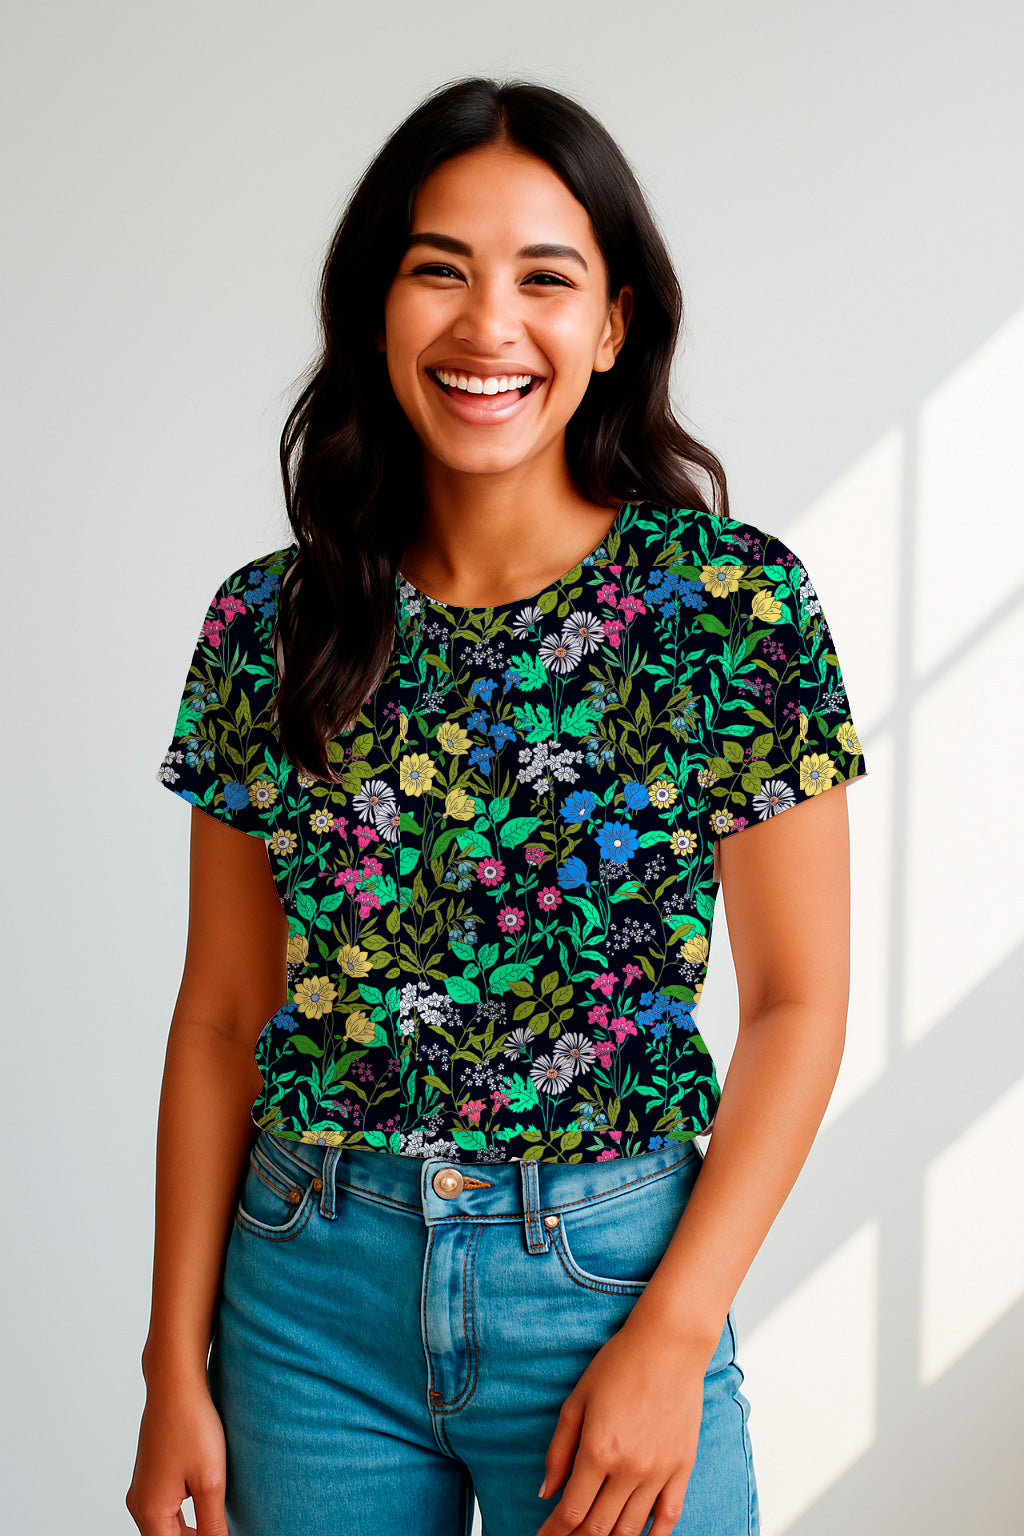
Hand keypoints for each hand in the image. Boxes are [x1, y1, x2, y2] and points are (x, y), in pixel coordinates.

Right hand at [125, 1375, 227, 1534]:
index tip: (221, 1534)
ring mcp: (143, 1488)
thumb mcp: (210, 1481)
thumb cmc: (191, 1425)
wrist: (175, 1383)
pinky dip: (186, 1514)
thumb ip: (212, 1525)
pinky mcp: (151, 1474)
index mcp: (150, 1511)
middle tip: (222, 1529)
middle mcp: (140, 1504)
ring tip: (218, 1521)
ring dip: (192, 1529)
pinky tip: (207, 1504)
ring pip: (168, 1526)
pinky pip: (166, 1508)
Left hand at [535, 1314, 710, 1535]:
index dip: (554, 1531)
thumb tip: (546, 1491)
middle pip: (598, 1527)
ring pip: (630, 1529)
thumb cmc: (619, 1364)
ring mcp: (658, 1471)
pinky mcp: (682, 1468)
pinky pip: (668, 1517)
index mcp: (598, 1450)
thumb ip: (559, 1450)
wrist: (669, 1345)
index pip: (571, 1511)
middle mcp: (629, 1468)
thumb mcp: (577, 1400)